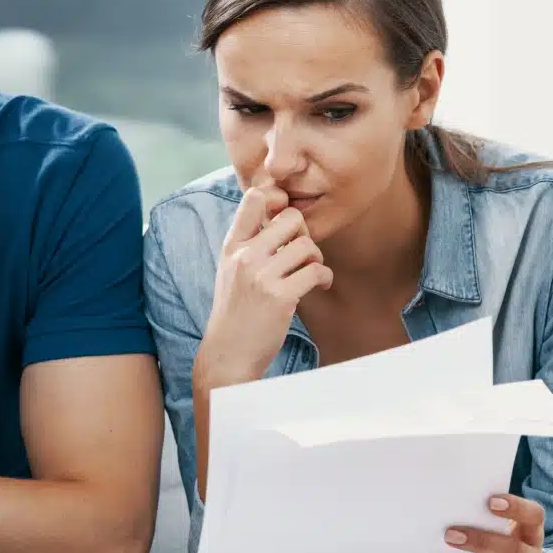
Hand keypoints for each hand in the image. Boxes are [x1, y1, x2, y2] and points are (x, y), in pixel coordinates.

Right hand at [194, 182, 333, 388]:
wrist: (228, 354)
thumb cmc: (235, 312)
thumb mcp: (231, 270)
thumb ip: (250, 244)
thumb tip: (279, 217)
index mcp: (232, 246)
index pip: (254, 198)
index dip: (278, 202)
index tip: (285, 224)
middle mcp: (244, 256)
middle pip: (292, 218)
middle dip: (305, 234)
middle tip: (302, 254)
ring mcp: (261, 276)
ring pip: (308, 245)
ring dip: (317, 258)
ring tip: (310, 273)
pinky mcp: (280, 297)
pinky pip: (316, 271)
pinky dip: (324, 277)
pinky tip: (318, 285)